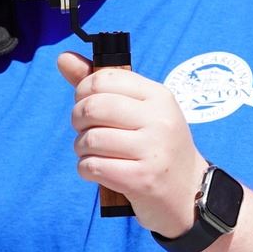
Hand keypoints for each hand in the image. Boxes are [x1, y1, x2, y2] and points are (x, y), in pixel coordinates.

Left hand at [57, 51, 207, 236]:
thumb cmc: (157, 148)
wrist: (189, 193)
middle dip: (78, 119)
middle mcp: (158, 120)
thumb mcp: (140, 111)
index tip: (87, 104)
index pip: (104, 79)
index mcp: (158, 96)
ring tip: (93, 153)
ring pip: (90, 139)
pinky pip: (92, 166)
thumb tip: (62, 58)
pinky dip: (86, 169)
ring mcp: (152, 150)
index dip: (83, 91)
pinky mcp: (141, 179)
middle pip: (93, 107)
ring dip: (81, 148)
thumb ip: (100, 85)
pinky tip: (98, 171)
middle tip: (86, 130)